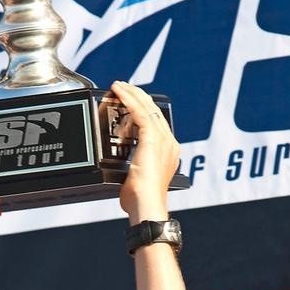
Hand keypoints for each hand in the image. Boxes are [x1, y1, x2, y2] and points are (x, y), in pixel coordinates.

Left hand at [111, 81, 180, 222]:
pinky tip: (119, 92)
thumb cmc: (140, 200)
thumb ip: (132, 170)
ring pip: (147, 108)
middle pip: (154, 111)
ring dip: (133, 94)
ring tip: (120, 86)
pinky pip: (140, 112)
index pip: (156, 123)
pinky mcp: (152, 138)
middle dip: (139, 97)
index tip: (131, 103)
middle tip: (124, 88)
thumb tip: (122, 172)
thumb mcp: (136, 180)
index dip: (144, 110)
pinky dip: (129, 99)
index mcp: (169, 152)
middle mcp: (169, 143)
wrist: (146, 204)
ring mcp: (163, 140)